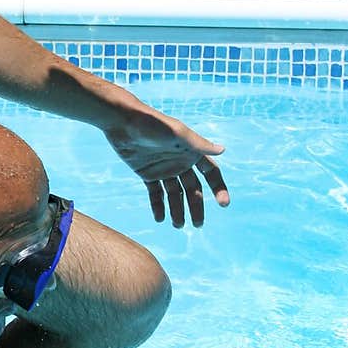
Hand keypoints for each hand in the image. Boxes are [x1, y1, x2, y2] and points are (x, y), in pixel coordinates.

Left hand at [104, 104, 229, 227]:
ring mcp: (164, 169)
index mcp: (191, 152)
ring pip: (174, 194)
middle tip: (198, 225)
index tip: (223, 204)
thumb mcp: (177, 134)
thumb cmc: (153, 124)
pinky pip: (155, 193)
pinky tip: (159, 219)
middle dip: (196, 206)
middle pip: (193, 189)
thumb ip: (199, 145)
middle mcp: (180, 162)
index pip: (210, 174)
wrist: (124, 122)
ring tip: (177, 226)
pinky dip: (158, 206)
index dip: (218, 188)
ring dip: (177, 210)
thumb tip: (223, 150)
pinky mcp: (147, 173)